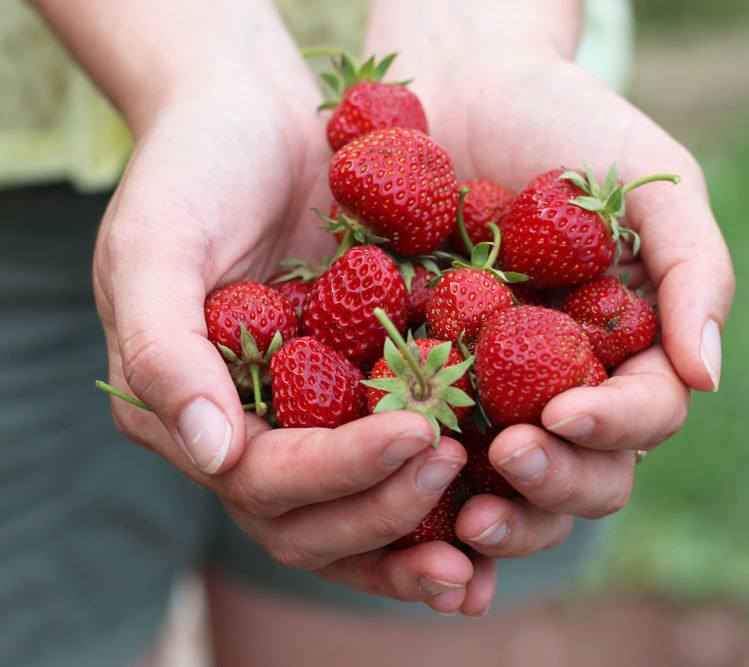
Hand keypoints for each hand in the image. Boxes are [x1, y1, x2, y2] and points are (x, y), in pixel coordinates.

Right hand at [92, 38, 491, 614]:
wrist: (257, 112)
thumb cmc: (192, 167)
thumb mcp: (154, 246)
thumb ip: (164, 350)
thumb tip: (212, 456)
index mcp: (195, 416)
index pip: (265, 482)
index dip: (341, 473)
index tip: (421, 434)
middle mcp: (254, 435)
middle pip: (316, 524)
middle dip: (389, 511)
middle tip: (460, 466)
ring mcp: (314, 419)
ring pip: (364, 514)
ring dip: (424, 531)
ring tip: (498, 525)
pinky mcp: (369, 388)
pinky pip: (407, 457)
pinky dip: (451, 490)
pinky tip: (511, 487)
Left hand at [367, 2, 734, 554]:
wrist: (459, 85)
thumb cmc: (569, 126)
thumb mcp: (655, 184)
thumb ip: (694, 273)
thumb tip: (708, 379)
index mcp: (631, 351)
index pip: (644, 416)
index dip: (614, 428)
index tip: (566, 413)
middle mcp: (568, 386)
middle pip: (587, 475)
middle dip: (556, 483)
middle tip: (509, 460)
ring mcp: (496, 395)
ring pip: (515, 487)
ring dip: (501, 512)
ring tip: (462, 510)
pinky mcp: (424, 386)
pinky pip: (430, 451)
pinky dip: (422, 485)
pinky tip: (398, 489)